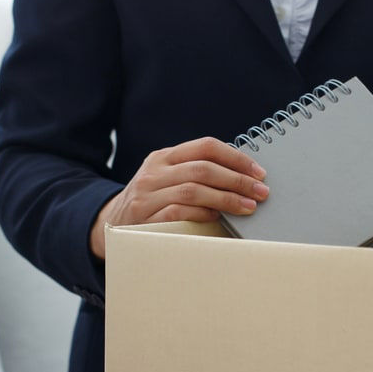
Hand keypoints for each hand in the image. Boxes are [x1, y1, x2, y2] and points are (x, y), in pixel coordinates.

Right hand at [89, 137, 268, 258]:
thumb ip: (195, 173)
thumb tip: (244, 177)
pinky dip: (202, 214)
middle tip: (261, 192)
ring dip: (226, 199)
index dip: (236, 157)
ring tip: (248, 207)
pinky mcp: (144, 218)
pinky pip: (179, 213)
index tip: (258, 172)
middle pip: (203, 168)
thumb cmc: (152, 203)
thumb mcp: (167, 180)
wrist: (111, 225)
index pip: (205, 146)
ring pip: (193, 190)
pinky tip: (218, 218)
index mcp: (164, 157)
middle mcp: (154, 172)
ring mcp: (147, 195)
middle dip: (237, 180)